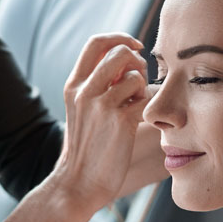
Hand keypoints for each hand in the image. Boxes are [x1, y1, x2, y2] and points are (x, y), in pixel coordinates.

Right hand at [52, 33, 150, 210]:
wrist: (78, 182)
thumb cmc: (87, 148)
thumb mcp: (81, 111)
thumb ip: (98, 85)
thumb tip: (127, 62)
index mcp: (74, 85)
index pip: (96, 43)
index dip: (120, 38)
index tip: (136, 47)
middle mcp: (85, 90)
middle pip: (120, 52)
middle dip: (138, 63)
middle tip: (140, 82)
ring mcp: (101, 105)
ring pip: (136, 75)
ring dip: (144, 89)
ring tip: (137, 106)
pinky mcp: (120, 121)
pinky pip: (145, 99)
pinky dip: (148, 107)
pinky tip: (141, 120)